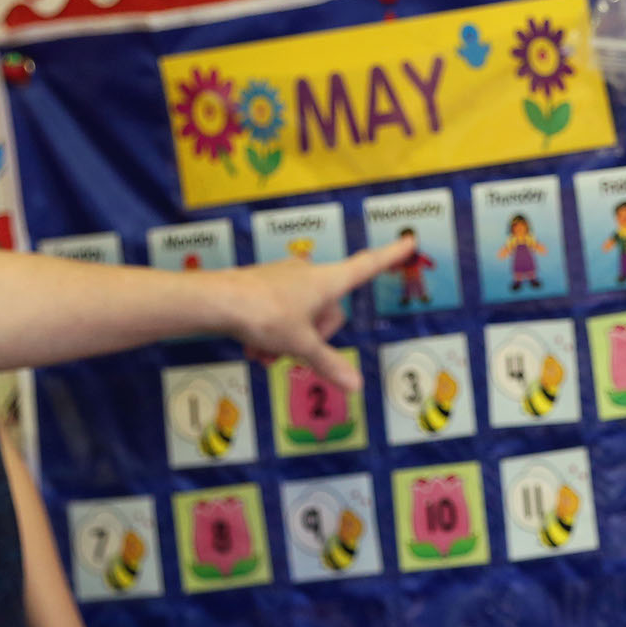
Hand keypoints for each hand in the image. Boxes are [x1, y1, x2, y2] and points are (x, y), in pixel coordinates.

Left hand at [217, 238, 414, 392]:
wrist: (216, 301)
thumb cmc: (265, 316)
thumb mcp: (300, 345)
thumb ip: (329, 364)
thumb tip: (357, 386)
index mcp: (327, 281)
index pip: (368, 266)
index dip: (391, 256)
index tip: (409, 240)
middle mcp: (310, 273)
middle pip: (329, 311)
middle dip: (313, 336)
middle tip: (292, 350)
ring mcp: (286, 277)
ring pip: (301, 316)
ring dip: (287, 340)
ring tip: (265, 353)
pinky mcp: (264, 285)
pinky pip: (280, 313)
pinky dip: (271, 332)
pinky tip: (253, 347)